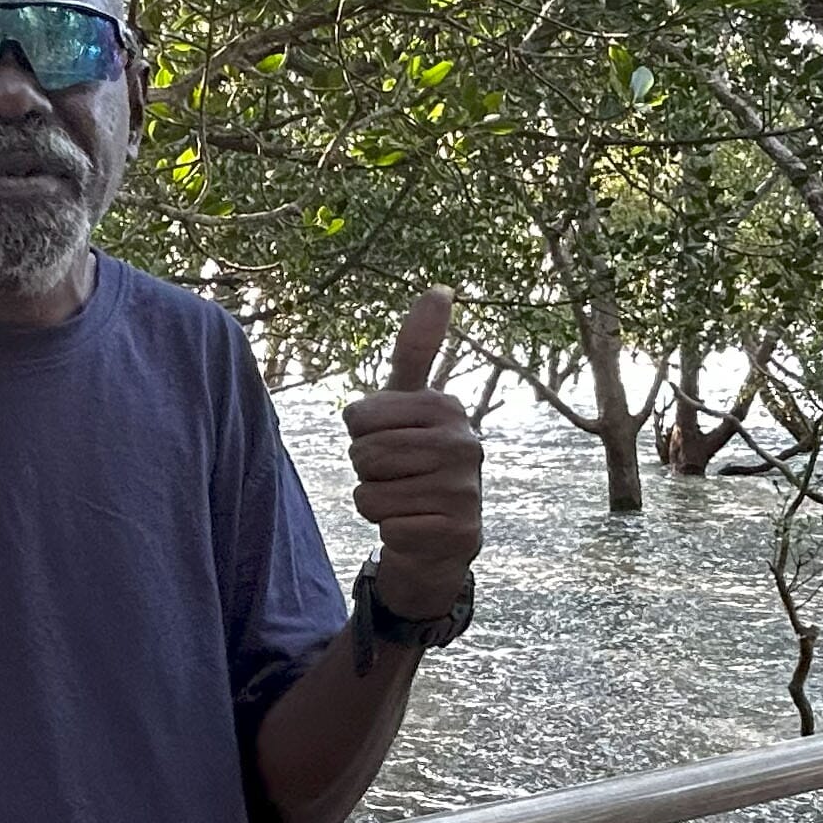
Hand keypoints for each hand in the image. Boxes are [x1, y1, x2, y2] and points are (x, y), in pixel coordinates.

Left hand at [342, 287, 482, 620]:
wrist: (439, 535)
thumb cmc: (414, 458)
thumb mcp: (409, 402)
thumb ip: (417, 349)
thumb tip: (441, 287)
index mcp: (446, 407)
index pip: (356, 416)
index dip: (358, 434)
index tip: (388, 439)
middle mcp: (465, 443)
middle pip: (363, 454)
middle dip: (365, 470)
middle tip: (395, 474)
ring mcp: (465, 489)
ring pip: (369, 492)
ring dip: (373, 501)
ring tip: (403, 498)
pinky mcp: (458, 531)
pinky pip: (386, 526)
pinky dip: (388, 529)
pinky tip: (413, 526)